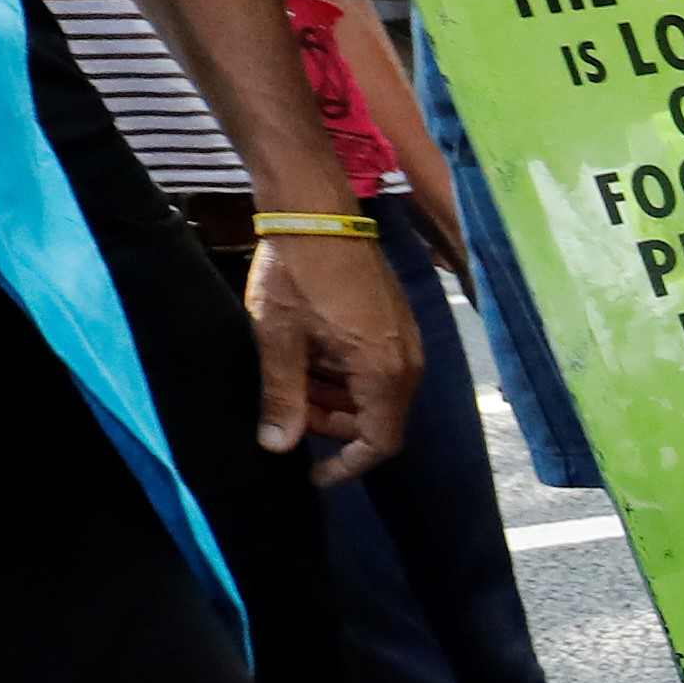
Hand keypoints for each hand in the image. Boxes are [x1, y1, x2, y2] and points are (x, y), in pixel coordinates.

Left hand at [250, 225, 421, 481]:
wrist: (315, 209)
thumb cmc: (296, 272)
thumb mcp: (279, 338)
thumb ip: (283, 397)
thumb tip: (277, 447)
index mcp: (384, 371)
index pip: (379, 442)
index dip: (346, 465)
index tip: (313, 474)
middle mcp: (406, 361)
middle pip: (378, 419)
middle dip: (333, 424)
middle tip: (288, 409)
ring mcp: (405, 339)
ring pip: (376, 392)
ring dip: (337, 396)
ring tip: (293, 375)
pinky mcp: (396, 321)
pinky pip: (377, 366)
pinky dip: (346, 373)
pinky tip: (312, 353)